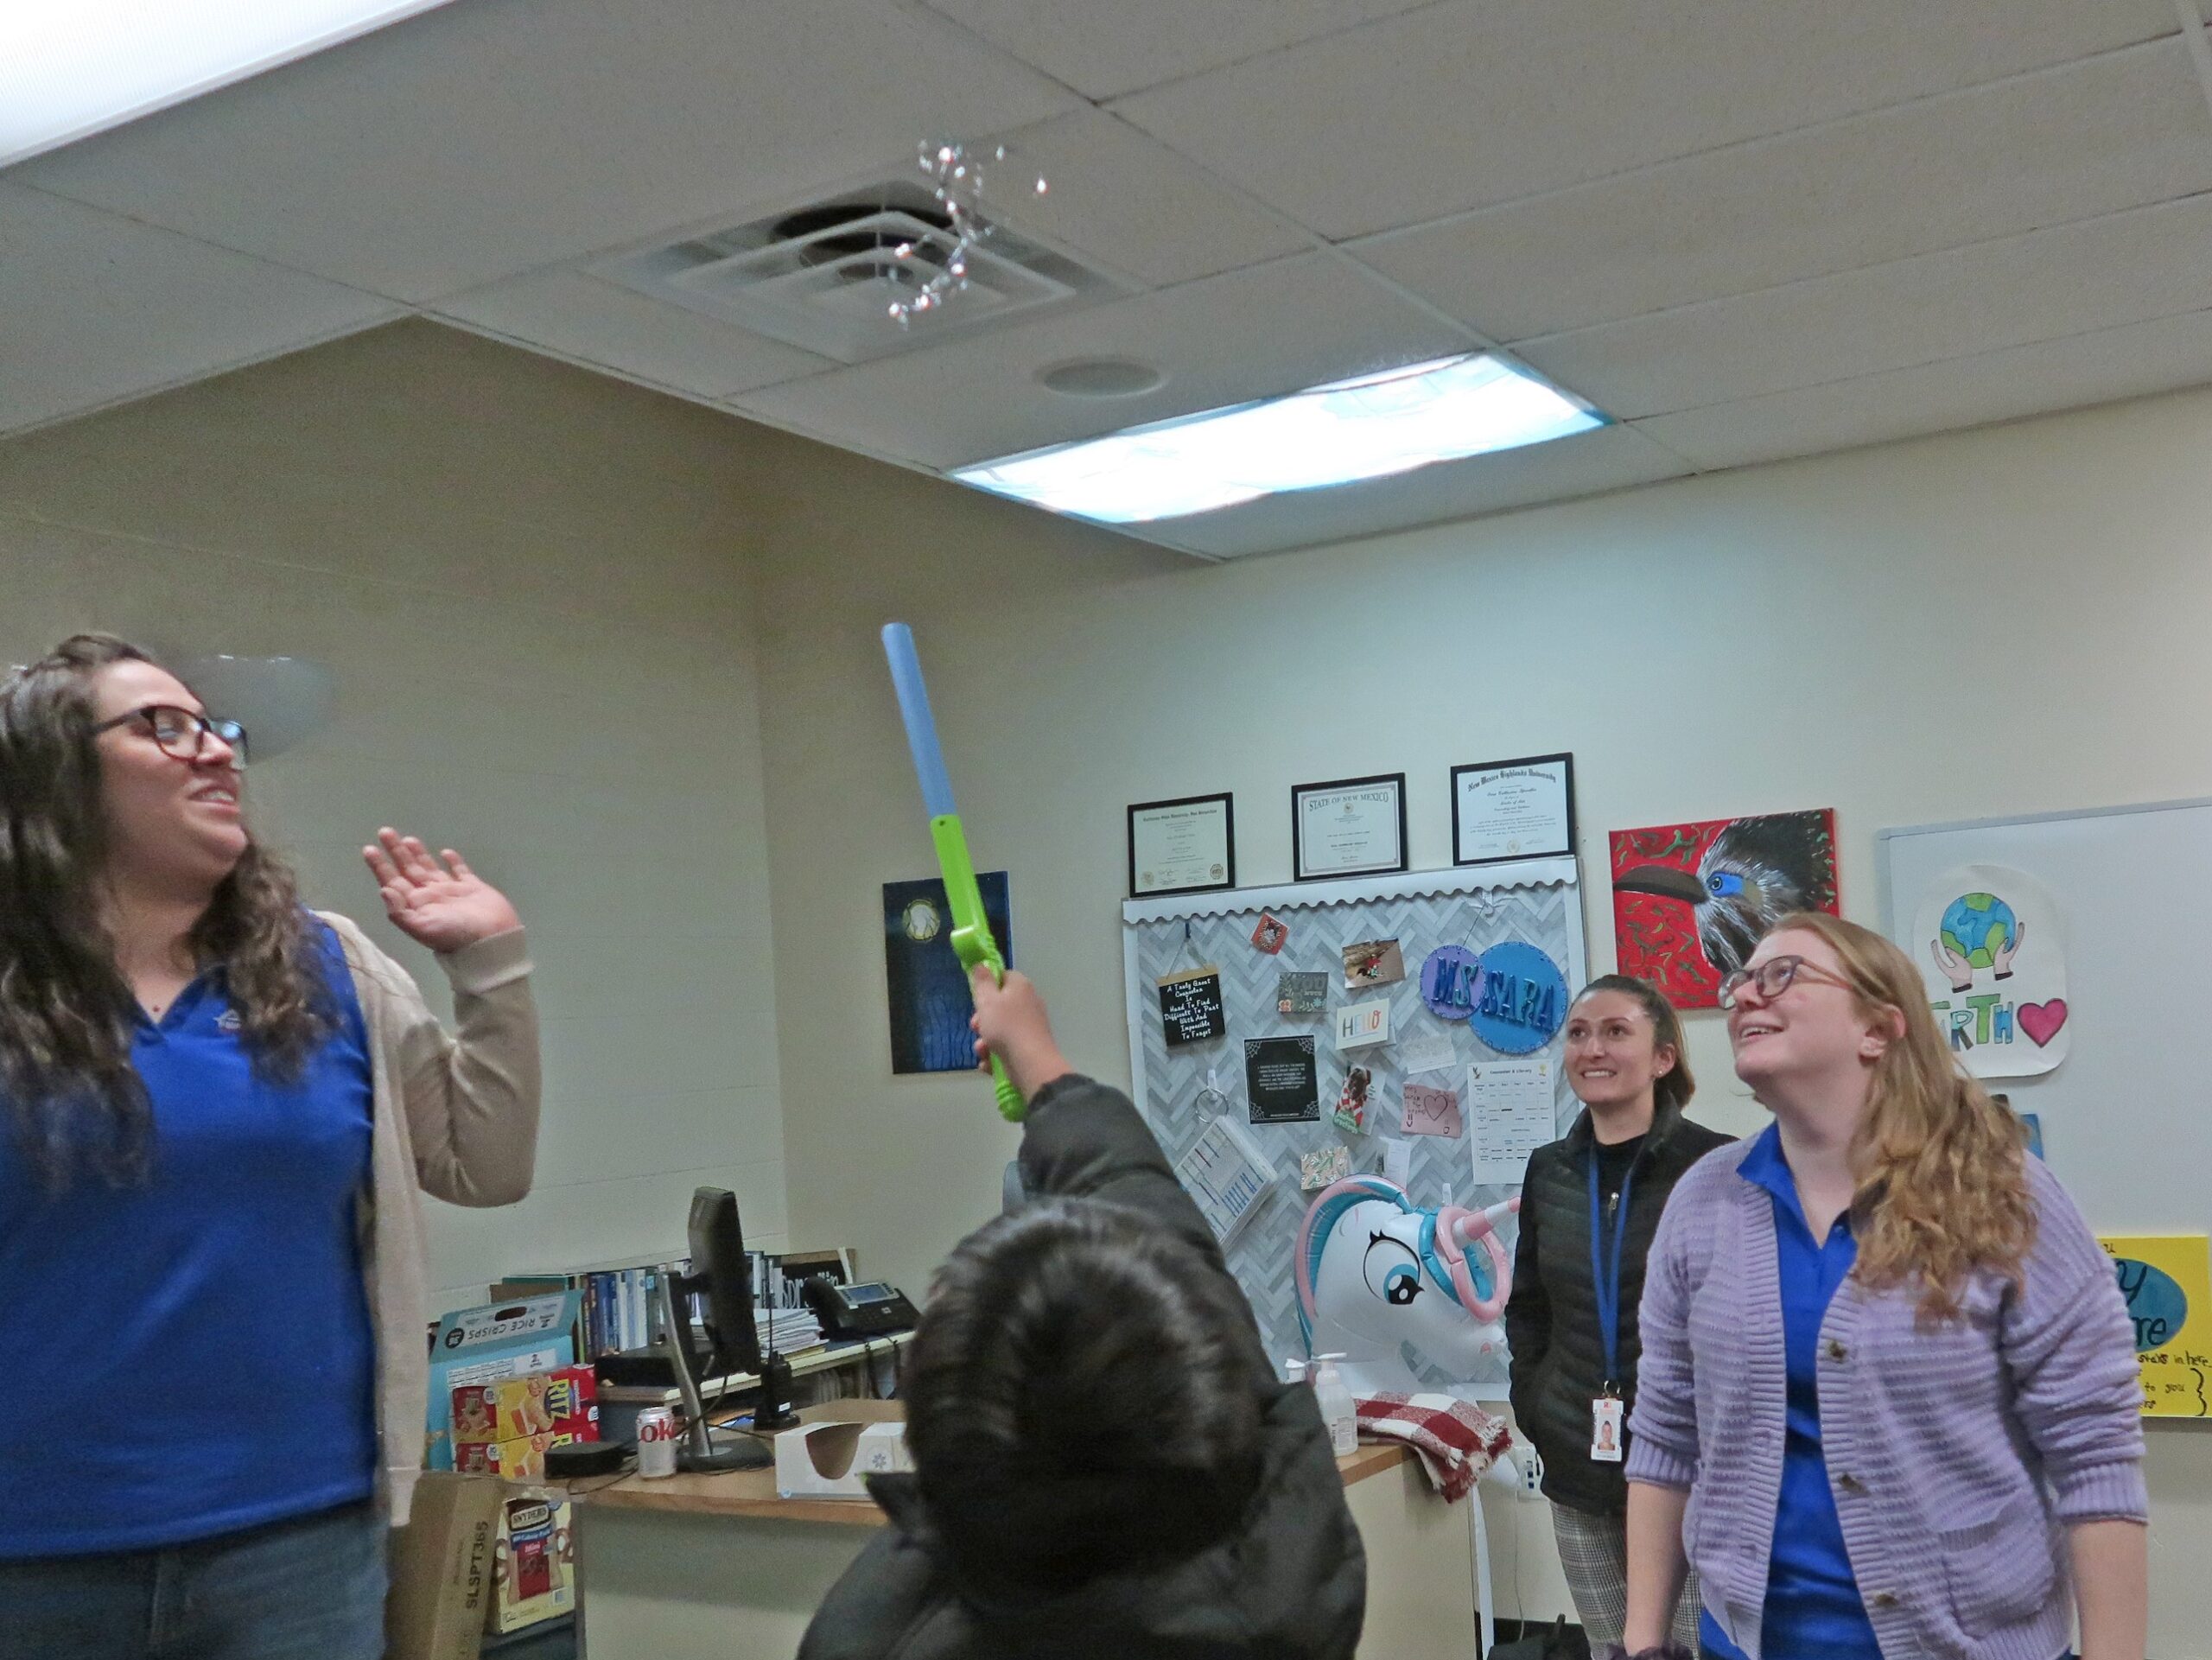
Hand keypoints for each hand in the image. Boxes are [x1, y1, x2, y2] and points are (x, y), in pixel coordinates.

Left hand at [363, 829, 520, 953]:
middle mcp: (430, 896)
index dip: (381, 866)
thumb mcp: (422, 928)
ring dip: (418, 854)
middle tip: (385, 831)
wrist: (492, 940)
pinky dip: (453, 861)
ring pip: (430, 868)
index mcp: (416, 905)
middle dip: (396, 851)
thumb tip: (384, 889)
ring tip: (408, 839)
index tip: (370, 849)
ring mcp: (451, 891)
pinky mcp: (472, 887)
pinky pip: (460, 871)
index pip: (393, 882)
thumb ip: (400, 911)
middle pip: (408, 870)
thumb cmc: (456, 935)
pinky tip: (446, 852)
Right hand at [969, 966, 1072, 1101]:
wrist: (1030, 1064)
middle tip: (975, 1027)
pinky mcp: (1027, 1048)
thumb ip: (982, 982)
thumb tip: (982, 964)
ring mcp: (1029, 1027)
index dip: (987, 986)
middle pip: (998, 1006)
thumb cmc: (1006, 1027)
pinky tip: (989, 1063)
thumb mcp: (987, 1000)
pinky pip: (1005, 1047)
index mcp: (1021, 986)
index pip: (1003, 977)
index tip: (976, 997)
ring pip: (998, 1030)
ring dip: (985, 1041)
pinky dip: (994, 1056)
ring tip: (983, 1050)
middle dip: (982, 1019)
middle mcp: (1028, 1004)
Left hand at [1931, 936, 1972, 992]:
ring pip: (1938, 957)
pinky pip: (1942, 958)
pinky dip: (1941, 953)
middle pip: (1936, 955)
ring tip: (1937, 943)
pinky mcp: (1946, 968)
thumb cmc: (1964, 975)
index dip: (1935, 948)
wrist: (1964, 985)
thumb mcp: (1962, 963)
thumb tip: (1947, 949)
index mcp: (1943, 965)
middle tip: (1934, 940)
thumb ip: (1954, 956)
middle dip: (1934, 948)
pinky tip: (1944, 951)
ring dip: (1937, 950)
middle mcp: (1941, 966)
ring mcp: (1943, 967)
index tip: (1935, 941)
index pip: (1937, 955)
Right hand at [1992, 919, 2024, 978]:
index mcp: (2013, 947)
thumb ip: (2003, 945)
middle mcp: (2014, 946)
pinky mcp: (2008, 948)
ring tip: (2015, 926)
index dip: (2020, 931)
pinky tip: (2008, 933)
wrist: (2001, 967)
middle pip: (2019, 937)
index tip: (2021, 924)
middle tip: (2021, 923)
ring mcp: (2012, 947)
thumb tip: (2007, 938)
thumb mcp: (2000, 953)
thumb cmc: (2000, 961)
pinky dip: (2011, 935)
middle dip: (2019, 930)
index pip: (2018, 937)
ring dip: (2016, 932)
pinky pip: (2011, 940)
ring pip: (2016, 938)